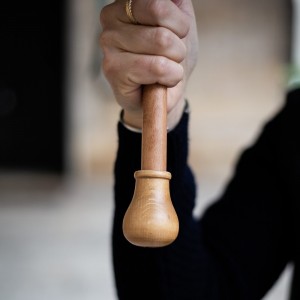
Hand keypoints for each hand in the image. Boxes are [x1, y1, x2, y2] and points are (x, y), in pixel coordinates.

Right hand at [100, 0, 197, 128]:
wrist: (166, 93)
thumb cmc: (171, 57)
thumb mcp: (181, 21)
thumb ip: (175, 3)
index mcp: (127, 2)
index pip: (159, 3)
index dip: (180, 23)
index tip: (177, 35)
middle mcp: (111, 17)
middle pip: (161, 20)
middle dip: (178, 46)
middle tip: (171, 57)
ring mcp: (108, 43)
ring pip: (162, 42)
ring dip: (175, 63)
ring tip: (165, 69)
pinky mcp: (112, 69)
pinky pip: (156, 66)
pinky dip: (170, 77)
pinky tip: (160, 81)